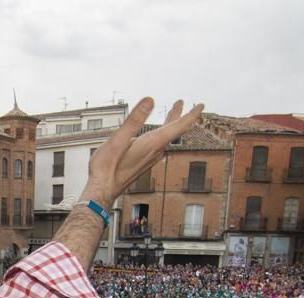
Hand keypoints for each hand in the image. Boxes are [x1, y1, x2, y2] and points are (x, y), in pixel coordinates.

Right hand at [82, 98, 202, 207]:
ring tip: (172, 113)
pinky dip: (162, 134)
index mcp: (152, 144)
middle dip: (180, 115)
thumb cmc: (106, 168)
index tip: (202, 105)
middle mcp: (154, 152)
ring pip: (166, 138)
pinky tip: (157, 135)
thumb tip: (150, 100)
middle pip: (173, 131)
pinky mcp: (143, 163)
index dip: (191, 115)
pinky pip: (159, 145)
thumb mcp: (118, 139)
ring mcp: (149, 159)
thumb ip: (134, 119)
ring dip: (171, 124)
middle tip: (182, 103)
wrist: (101, 191)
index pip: (178, 127)